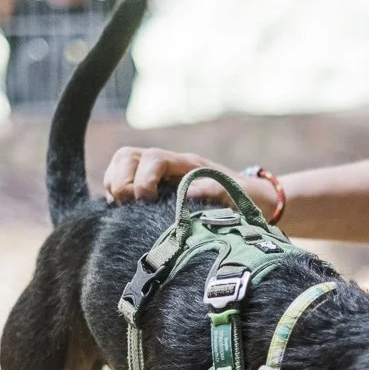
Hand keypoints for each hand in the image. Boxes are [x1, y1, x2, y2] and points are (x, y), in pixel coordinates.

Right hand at [105, 147, 235, 204]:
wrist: (254, 201)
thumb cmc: (247, 198)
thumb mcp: (241, 195)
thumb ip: (217, 190)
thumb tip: (189, 192)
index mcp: (187, 165)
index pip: (154, 158)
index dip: (143, 178)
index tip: (145, 200)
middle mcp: (169, 166)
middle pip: (128, 156)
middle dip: (121, 180)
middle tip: (128, 206)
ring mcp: (157, 176)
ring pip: (121, 165)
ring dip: (114, 185)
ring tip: (121, 208)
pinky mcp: (151, 190)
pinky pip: (122, 182)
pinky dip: (116, 194)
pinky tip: (122, 213)